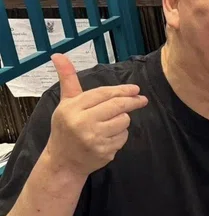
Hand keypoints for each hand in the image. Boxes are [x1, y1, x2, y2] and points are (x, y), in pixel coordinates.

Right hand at [44, 54, 147, 177]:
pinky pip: (123, 137)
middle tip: (142, 99)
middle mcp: (82, 123)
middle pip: (117, 106)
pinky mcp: (104, 151)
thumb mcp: (65, 102)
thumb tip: (58, 54)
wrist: (63, 161)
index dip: (122, 90)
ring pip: (123, 121)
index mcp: (72, 108)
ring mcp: (94, 138)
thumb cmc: (66, 127)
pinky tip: (108, 138)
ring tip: (111, 123)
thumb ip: (67, 79)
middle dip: (133, 101)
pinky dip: (120, 135)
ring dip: (123, 120)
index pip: (103, 93)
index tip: (135, 88)